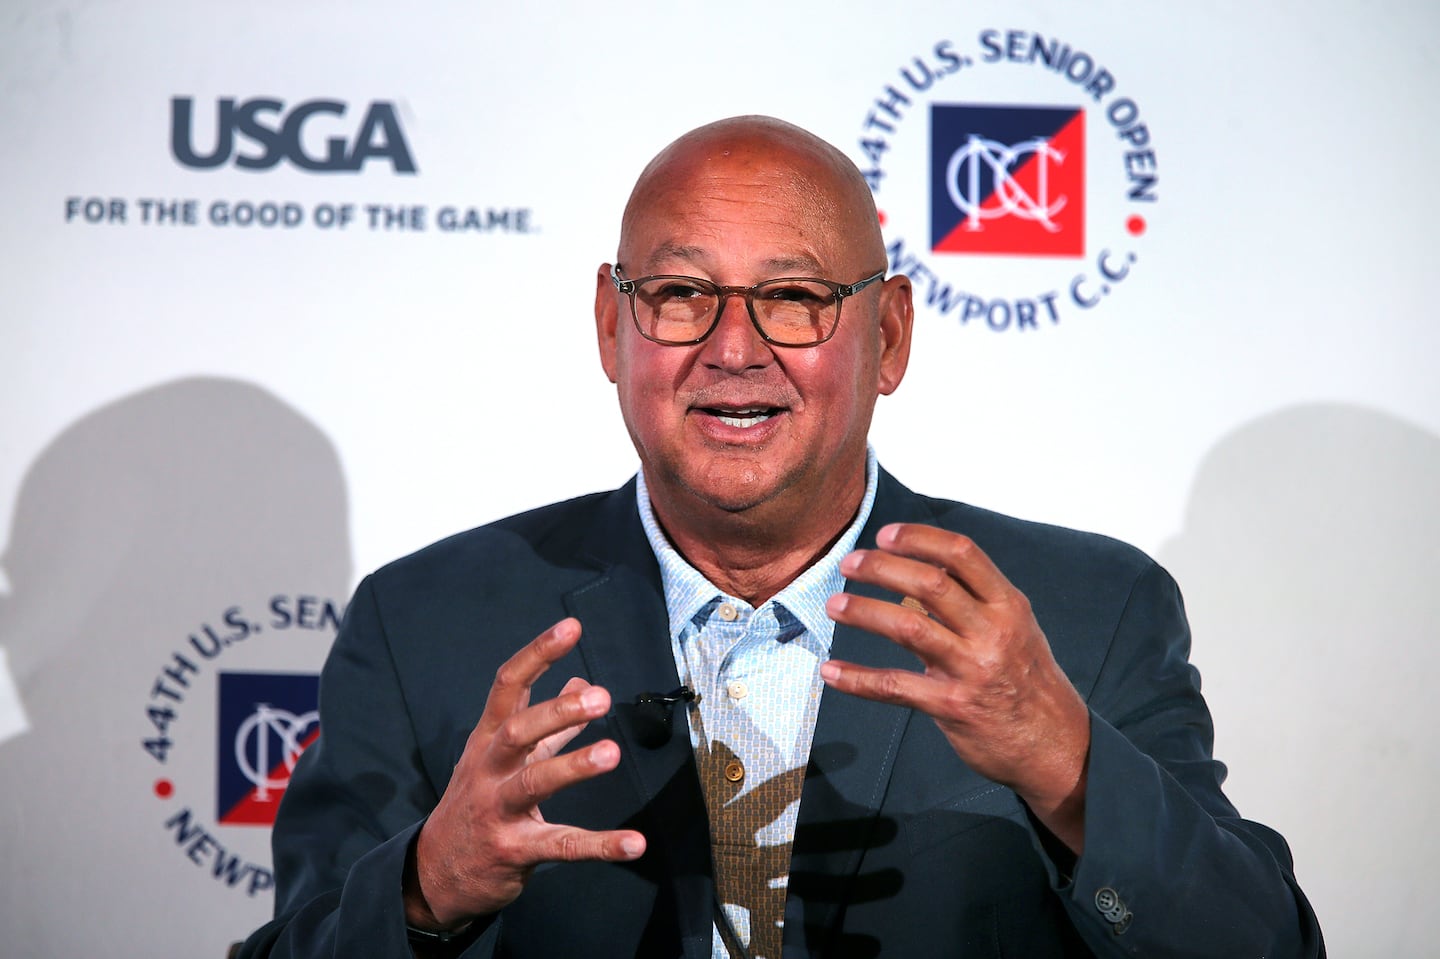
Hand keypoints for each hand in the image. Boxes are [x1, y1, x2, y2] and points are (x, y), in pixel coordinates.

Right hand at [404, 618, 645, 929]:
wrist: (434, 873)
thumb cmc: (476, 805)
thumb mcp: (501, 758)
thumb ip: (548, 724)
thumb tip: (580, 679)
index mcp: (488, 739)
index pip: (508, 685)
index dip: (538, 654)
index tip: (571, 627)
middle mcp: (489, 769)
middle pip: (518, 731)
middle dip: (557, 712)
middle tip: (600, 698)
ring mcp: (497, 811)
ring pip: (533, 783)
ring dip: (573, 766)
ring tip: (611, 753)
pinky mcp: (514, 851)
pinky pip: (561, 846)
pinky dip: (599, 845)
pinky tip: (634, 843)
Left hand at [820, 524, 1089, 851]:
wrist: (1057, 747)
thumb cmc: (1029, 682)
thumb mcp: (1015, 630)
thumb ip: (973, 600)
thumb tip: (921, 567)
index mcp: (1008, 606)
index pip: (963, 554)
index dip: (919, 539)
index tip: (885, 534)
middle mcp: (992, 632)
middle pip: (929, 584)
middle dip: (881, 567)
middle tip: (849, 564)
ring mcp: (972, 669)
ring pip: (908, 627)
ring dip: (863, 612)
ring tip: (834, 607)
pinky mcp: (952, 706)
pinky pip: (895, 686)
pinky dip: (858, 678)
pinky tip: (832, 671)